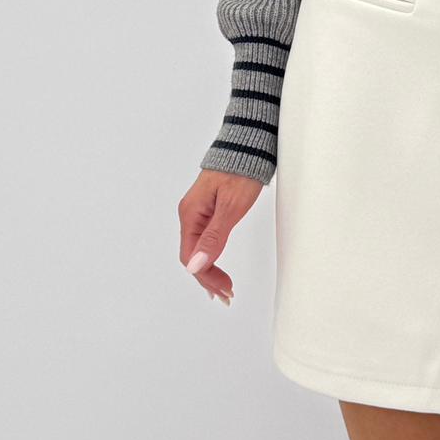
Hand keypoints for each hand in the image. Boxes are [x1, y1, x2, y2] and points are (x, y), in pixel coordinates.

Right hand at [177, 169, 262, 303]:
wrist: (249, 144)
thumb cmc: (241, 171)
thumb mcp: (231, 206)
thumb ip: (214, 237)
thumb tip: (195, 267)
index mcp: (191, 214)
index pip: (190, 256)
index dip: (206, 277)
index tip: (225, 290)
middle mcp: (190, 214)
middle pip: (192, 255)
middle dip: (208, 278)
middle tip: (228, 295)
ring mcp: (199, 211)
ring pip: (198, 248)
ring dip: (208, 270)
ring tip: (223, 289)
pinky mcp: (209, 208)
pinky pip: (204, 238)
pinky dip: (210, 256)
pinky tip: (215, 267)